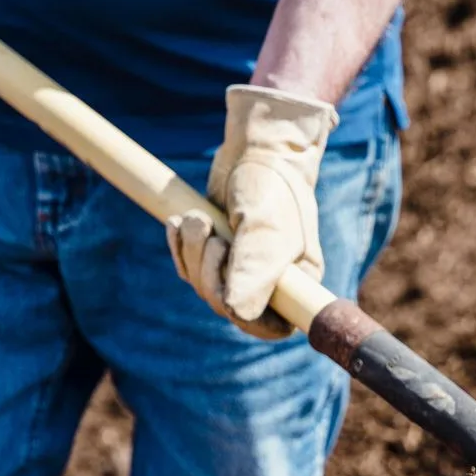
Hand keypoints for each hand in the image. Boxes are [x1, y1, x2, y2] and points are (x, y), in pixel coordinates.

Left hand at [168, 86, 336, 338]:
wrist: (257, 149)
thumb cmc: (272, 187)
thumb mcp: (266, 228)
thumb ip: (254, 271)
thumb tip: (233, 313)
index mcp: (296, 286)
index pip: (269, 327)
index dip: (244, 316)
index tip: (228, 288)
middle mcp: (270, 284)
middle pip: (226, 306)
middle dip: (207, 271)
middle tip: (209, 233)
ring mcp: (240, 270)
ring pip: (203, 286)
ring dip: (192, 252)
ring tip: (197, 218)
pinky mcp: (216, 254)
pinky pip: (189, 268)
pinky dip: (180, 246)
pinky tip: (179, 222)